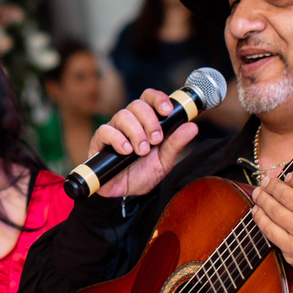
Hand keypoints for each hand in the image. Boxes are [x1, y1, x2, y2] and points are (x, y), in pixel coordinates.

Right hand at [80, 90, 201, 199]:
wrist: (125, 194)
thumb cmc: (143, 174)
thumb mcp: (164, 161)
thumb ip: (176, 144)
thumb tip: (192, 127)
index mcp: (146, 121)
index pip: (149, 98)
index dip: (158, 98)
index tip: (167, 110)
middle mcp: (130, 122)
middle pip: (137, 104)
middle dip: (150, 121)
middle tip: (156, 140)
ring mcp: (114, 130)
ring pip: (123, 115)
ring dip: (136, 133)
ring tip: (141, 151)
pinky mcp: (100, 141)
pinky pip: (105, 130)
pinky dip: (118, 139)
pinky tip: (126, 151)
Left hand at [249, 169, 292, 272]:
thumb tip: (286, 179)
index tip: (287, 177)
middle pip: (287, 196)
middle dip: (271, 186)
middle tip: (264, 181)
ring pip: (275, 211)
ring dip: (262, 199)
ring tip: (258, 193)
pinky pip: (270, 230)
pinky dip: (260, 218)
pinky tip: (258, 210)